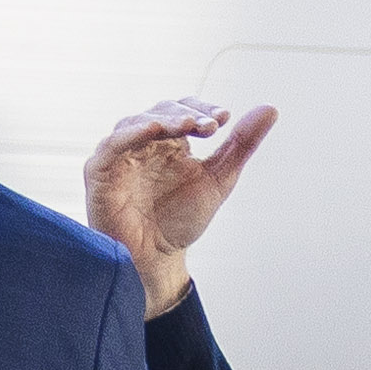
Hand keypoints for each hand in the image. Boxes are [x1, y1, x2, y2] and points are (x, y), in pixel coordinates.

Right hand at [84, 97, 277, 315]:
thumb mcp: (218, 180)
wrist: (157, 260)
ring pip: (137, 122)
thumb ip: (241, 145)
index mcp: (169, 141)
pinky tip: (155, 131)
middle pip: (162, 112)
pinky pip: (112, 145)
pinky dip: (132, 134)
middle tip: (211, 125)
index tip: (224, 119)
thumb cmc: (181, 221)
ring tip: (188, 126)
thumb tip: (271, 109)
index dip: (202, 110)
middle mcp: (142, 143)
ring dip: (163, 119)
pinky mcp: (99, 172)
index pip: (184, 110)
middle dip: (187, 115)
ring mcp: (119, 155)